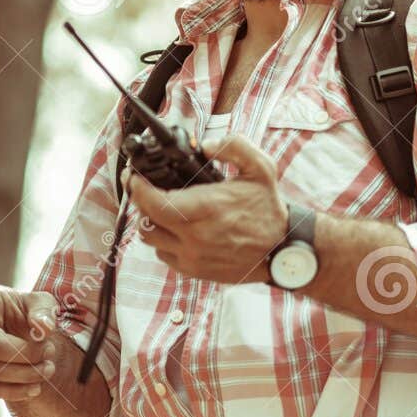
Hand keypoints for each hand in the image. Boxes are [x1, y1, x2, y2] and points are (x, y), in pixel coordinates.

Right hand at [0, 284, 58, 401]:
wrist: (11, 328)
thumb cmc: (23, 310)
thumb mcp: (38, 302)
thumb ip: (43, 311)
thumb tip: (44, 328)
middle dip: (26, 354)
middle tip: (50, 350)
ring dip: (26, 374)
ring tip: (48, 368)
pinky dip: (15, 392)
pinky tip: (35, 388)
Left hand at [126, 134, 288, 284]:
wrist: (283, 250)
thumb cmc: (268, 208)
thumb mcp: (260, 167)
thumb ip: (233, 146)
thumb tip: (204, 146)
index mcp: (206, 209)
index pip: (153, 201)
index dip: (136, 187)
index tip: (133, 176)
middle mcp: (195, 236)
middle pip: (145, 220)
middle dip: (140, 201)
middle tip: (142, 187)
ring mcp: (192, 257)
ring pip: (150, 239)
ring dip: (149, 221)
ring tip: (159, 207)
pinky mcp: (194, 271)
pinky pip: (163, 254)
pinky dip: (163, 239)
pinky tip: (175, 227)